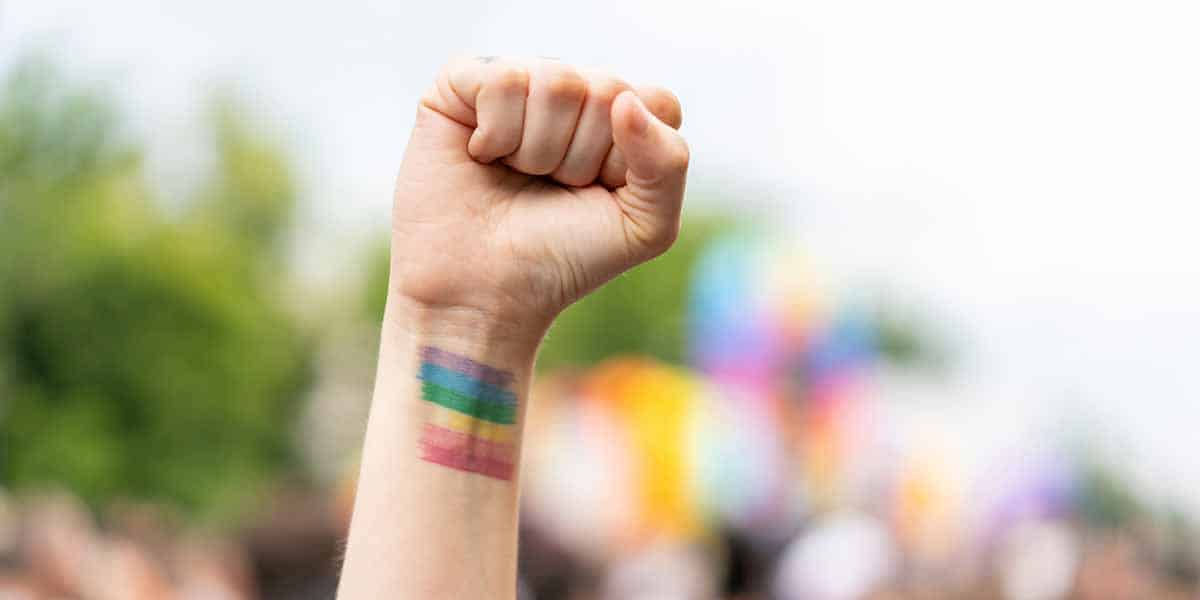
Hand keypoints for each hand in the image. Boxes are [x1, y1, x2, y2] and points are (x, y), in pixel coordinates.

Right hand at [389, 56, 688, 340]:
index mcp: (623, 115)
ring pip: (556, 81)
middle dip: (580, 158)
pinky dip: (495, 132)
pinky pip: (503, 79)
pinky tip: (482, 155)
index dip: (627, 158)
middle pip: (606, 89)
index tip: (598, 192)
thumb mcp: (645, 226)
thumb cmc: (564, 257)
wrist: (484, 290)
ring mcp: (521, 79)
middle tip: (551, 187)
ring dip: (537, 149)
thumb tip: (624, 100)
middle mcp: (574, 88)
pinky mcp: (464, 81)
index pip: (655, 102)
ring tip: (517, 173)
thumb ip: (668, 163)